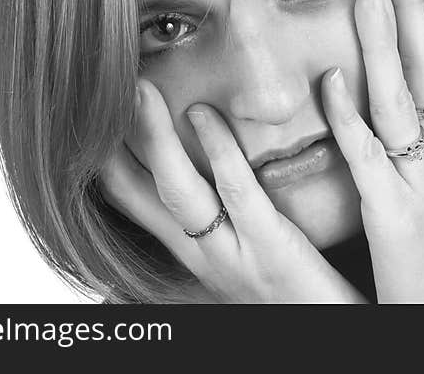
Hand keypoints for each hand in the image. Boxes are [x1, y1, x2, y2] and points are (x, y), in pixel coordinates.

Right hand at [98, 79, 366, 303]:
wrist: (330, 337)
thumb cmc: (294, 293)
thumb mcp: (245, 254)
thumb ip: (225, 217)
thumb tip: (212, 171)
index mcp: (192, 253)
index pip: (132, 201)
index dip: (104, 157)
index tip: (92, 113)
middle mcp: (199, 256)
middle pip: (137, 193)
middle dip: (113, 139)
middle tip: (99, 87)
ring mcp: (231, 254)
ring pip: (177, 191)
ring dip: (153, 137)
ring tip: (139, 88)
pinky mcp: (271, 250)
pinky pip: (236, 193)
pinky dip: (217, 150)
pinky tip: (202, 113)